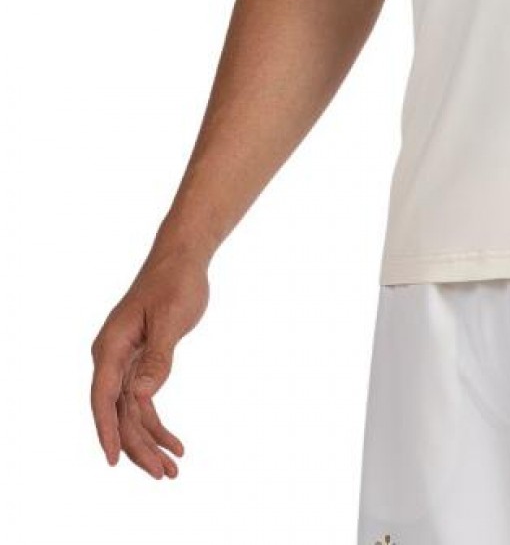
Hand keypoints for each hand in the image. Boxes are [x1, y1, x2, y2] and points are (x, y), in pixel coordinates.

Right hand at [90, 248, 209, 477]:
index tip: (115, 461)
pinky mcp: (141, 362)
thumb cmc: (176, 283)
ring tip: (172, 468)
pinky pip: (143, 401)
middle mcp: (112, 358)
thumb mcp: (172, 318)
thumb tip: (141, 395)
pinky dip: (157, 422)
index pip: (103, 398)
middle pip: (119, 412)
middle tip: (164, 474)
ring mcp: (125, 362)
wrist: (182, 259)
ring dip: (150, 440)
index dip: (108, 431)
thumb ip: (157, 358)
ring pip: (131, 412)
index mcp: (112, 347)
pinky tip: (175, 443)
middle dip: (139, 446)